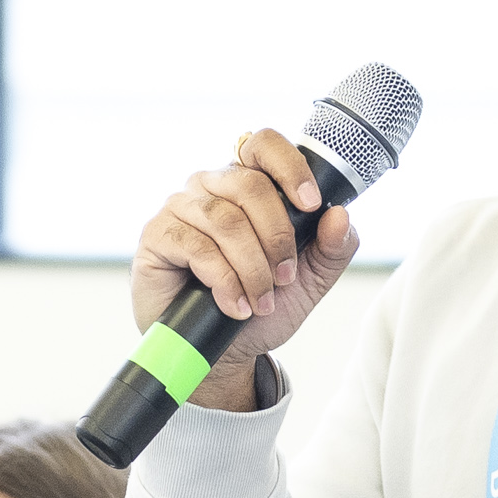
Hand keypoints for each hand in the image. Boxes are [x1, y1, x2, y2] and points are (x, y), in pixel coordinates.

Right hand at [130, 130, 363, 415]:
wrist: (221, 352)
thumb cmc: (260, 308)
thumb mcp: (309, 280)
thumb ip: (332, 247)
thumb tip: (340, 215)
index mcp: (248, 183)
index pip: (264, 145)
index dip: (290, 167)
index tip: (311, 205)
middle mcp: (212, 185)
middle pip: (250, 186)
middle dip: (277, 238)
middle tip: (285, 279)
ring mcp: (180, 206)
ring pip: (225, 220)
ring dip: (252, 267)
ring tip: (261, 302)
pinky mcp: (157, 234)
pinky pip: (197, 246)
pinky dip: (224, 281)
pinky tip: (234, 305)